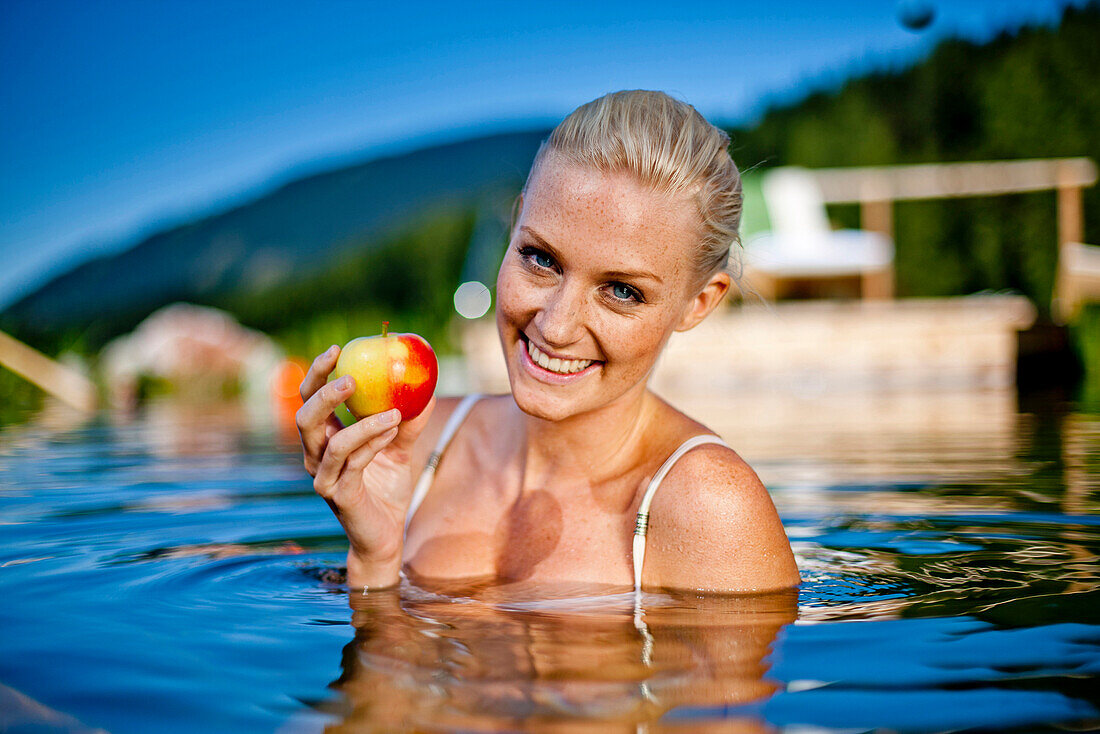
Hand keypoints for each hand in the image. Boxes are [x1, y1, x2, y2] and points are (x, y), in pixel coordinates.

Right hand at [296, 345, 435, 587]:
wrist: (387, 535)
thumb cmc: (387, 489)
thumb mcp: (400, 448)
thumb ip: (409, 420)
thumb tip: (427, 386)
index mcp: (324, 438)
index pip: (309, 398)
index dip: (316, 372)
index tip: (337, 349)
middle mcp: (315, 455)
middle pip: (304, 416)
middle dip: (323, 392)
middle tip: (351, 376)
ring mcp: (323, 476)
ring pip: (330, 441)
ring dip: (362, 421)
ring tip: (393, 410)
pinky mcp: (338, 494)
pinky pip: (352, 462)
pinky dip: (373, 441)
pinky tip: (393, 429)